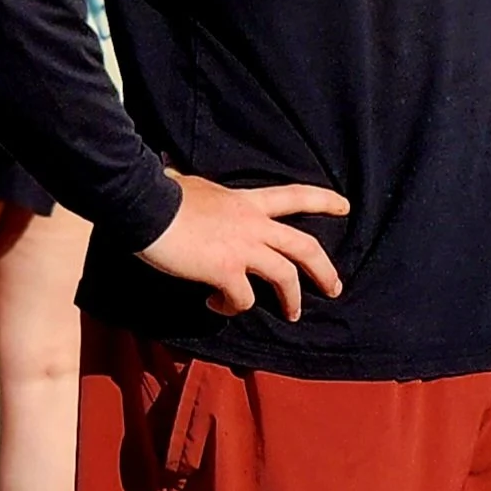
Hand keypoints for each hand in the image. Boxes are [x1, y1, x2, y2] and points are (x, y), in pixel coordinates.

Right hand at [138, 171, 349, 320]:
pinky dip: (232, 307)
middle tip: (335, 288)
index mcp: (247, 201)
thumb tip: (173, 175)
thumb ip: (197, 188)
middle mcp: (253, 224)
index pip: (295, 196)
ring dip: (291, 300)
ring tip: (292, 315)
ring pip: (285, 277)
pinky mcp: (225, 271)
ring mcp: (243, 248)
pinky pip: (242, 299)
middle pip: (304, 247)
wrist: (144, 205)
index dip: (323, 200)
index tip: (345, 206)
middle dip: (324, 270)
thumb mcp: (190, 184)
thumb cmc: (161, 193)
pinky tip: (216, 306)